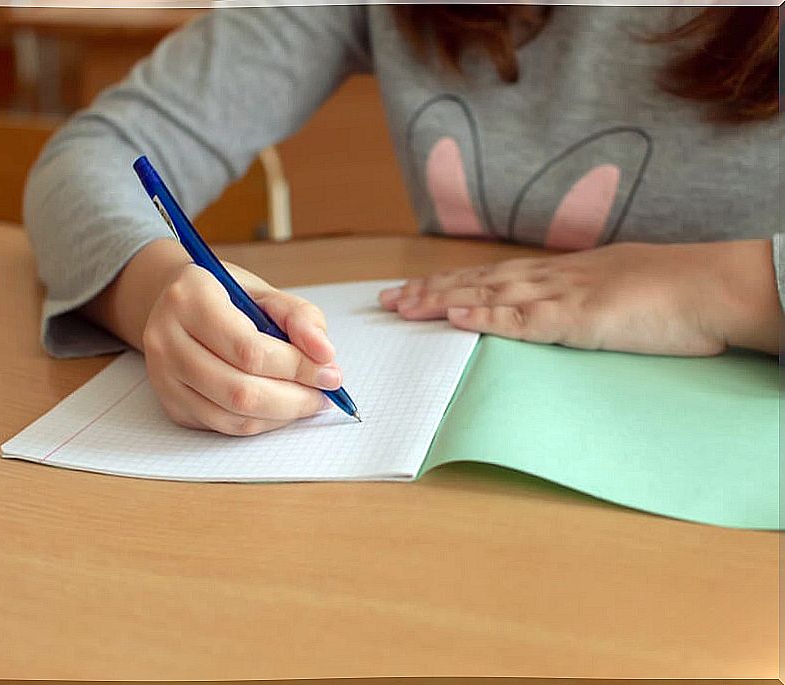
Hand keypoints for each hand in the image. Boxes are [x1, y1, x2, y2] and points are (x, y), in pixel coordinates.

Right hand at [140, 261, 341, 435]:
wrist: (176, 305)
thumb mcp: (264, 293)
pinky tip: (280, 408)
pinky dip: (261, 423)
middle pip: (240, 391)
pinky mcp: (170, 404)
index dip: (297, 367)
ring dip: (281, 416)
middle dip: (294, 399)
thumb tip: (324, 354)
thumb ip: (299, 317)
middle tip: (324, 394)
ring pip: (232, 416)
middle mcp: (166, 339)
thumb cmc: (225, 297)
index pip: (250, 350)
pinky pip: (223, 426)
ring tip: (307, 401)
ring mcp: (163, 376)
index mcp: (191, 299)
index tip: (330, 372)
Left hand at [379, 240, 780, 355]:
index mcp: (555, 274)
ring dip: (442, 302)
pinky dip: (488, 319)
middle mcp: (548, 278)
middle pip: (474, 283)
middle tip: (384, 301)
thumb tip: (549, 313)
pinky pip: (525, 319)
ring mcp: (560, 296)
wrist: (709, 285)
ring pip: (488, 296)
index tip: (409, 291)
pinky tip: (456, 319)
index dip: (444, 284)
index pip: (486, 278)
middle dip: (426, 292)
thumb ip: (573, 301)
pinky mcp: (578, 319)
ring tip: (402, 307)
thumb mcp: (607, 293)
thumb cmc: (665, 292)